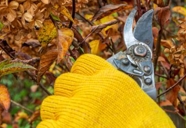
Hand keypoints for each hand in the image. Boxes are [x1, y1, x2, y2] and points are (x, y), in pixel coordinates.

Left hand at [38, 54, 173, 127]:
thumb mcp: (140, 102)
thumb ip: (117, 93)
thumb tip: (105, 95)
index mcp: (111, 80)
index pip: (82, 63)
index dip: (80, 76)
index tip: (82, 87)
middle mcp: (91, 90)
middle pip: (63, 83)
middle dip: (68, 98)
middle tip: (78, 114)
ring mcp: (75, 110)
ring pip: (50, 104)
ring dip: (58, 116)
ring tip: (73, 126)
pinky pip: (45, 126)